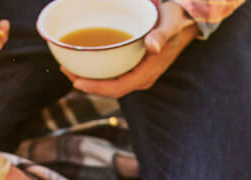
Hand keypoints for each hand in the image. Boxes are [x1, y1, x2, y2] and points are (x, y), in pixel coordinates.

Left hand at [65, 2, 196, 96]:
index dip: (96, 88)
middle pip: (109, 88)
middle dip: (86, 83)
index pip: (118, 88)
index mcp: (147, 73)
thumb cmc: (176, 20)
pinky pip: (111, 74)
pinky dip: (96, 70)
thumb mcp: (171, 24)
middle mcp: (141, 78)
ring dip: (88, 77)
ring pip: (109, 83)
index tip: (76, 81)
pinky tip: (84, 59)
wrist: (185, 20)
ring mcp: (137, 73)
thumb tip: (152, 46)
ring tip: (68, 66)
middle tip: (65, 69)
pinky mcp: (133, 66)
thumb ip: (162, 35)